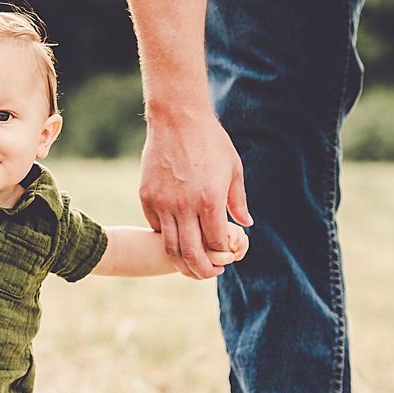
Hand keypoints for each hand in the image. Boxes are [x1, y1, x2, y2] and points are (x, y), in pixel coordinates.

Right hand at [139, 106, 251, 279]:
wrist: (177, 118)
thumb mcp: (233, 169)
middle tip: (210, 274)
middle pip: (191, 255)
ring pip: (170, 248)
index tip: (227, 256)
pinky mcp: (147, 197)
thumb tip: (246, 225)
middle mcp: (184, 206)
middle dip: (203, 271)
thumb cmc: (211, 141)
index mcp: (209, 200)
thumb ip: (239, 201)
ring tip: (192, 267)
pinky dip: (167, 238)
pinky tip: (178, 237)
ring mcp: (162, 203)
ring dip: (182, 264)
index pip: (216, 242)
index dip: (223, 254)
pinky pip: (156, 228)